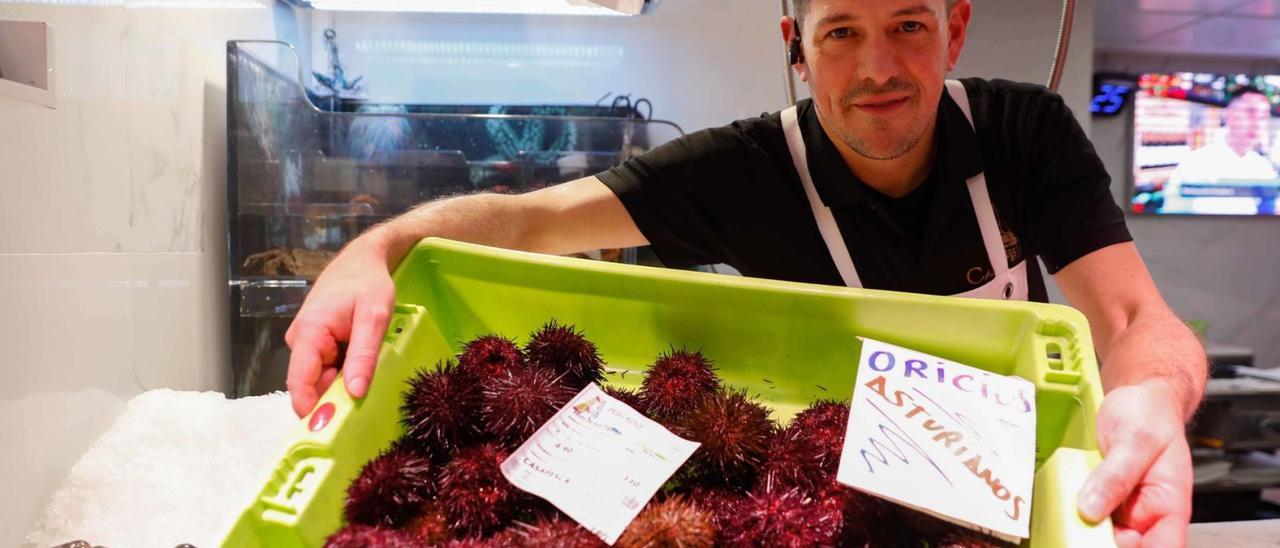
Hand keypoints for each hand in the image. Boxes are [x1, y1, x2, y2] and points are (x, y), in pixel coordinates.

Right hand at [284, 232, 395, 416]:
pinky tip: (360, 366)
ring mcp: (307, 341)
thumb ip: (363, 356)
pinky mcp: (316, 342)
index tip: (330, 431)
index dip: (311, 410)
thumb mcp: (374, 319)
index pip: (299, 383)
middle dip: (334, 397)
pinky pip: (327, 367)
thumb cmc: (368, 283)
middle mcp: (300, 340)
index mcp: (308, 333)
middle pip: (311, 384)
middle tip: (364, 402)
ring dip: (341, 383)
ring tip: (367, 375)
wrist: (363, 258)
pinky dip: (343, 372)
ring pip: (321, 377)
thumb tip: (355, 393)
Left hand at [1077, 381, 1192, 546]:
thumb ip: (1116, 475)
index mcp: (1169, 507)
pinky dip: (1075, 514)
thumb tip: (1091, 510)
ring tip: (1070, 512)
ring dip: (1084, 529)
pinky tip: (1064, 504)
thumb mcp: (1135, 440)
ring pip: (1102, 535)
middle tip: (1079, 523)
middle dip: (1100, 541)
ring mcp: (1122, 509)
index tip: (1111, 541)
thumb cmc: (1150, 416)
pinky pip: (1088, 516)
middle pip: (1127, 546)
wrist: (1137, 399)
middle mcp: (1146, 515)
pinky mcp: (1102, 501)